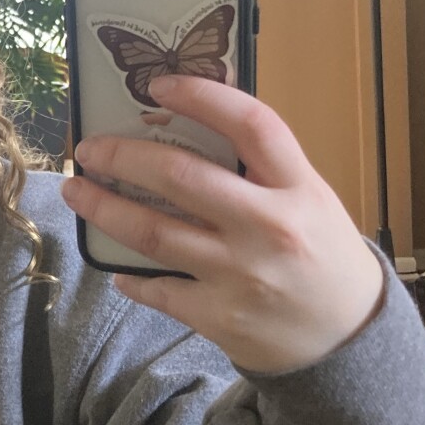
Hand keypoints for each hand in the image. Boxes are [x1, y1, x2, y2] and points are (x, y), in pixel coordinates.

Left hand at [60, 74, 385, 373]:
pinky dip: (128, 276)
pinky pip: (156, 288)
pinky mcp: (218, 316)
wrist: (348, 339)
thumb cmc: (321, 255)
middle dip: (121, 157)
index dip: (201, 96)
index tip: (157, 85)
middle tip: (88, 148)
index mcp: (297, 188)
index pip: (250, 124)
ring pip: (152, 232)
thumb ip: (262, 166)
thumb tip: (193, 115)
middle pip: (180, 177)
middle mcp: (268, 228)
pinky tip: (113, 265)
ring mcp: (240, 275)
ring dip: (103, 208)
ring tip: (77, 192)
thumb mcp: (310, 198)